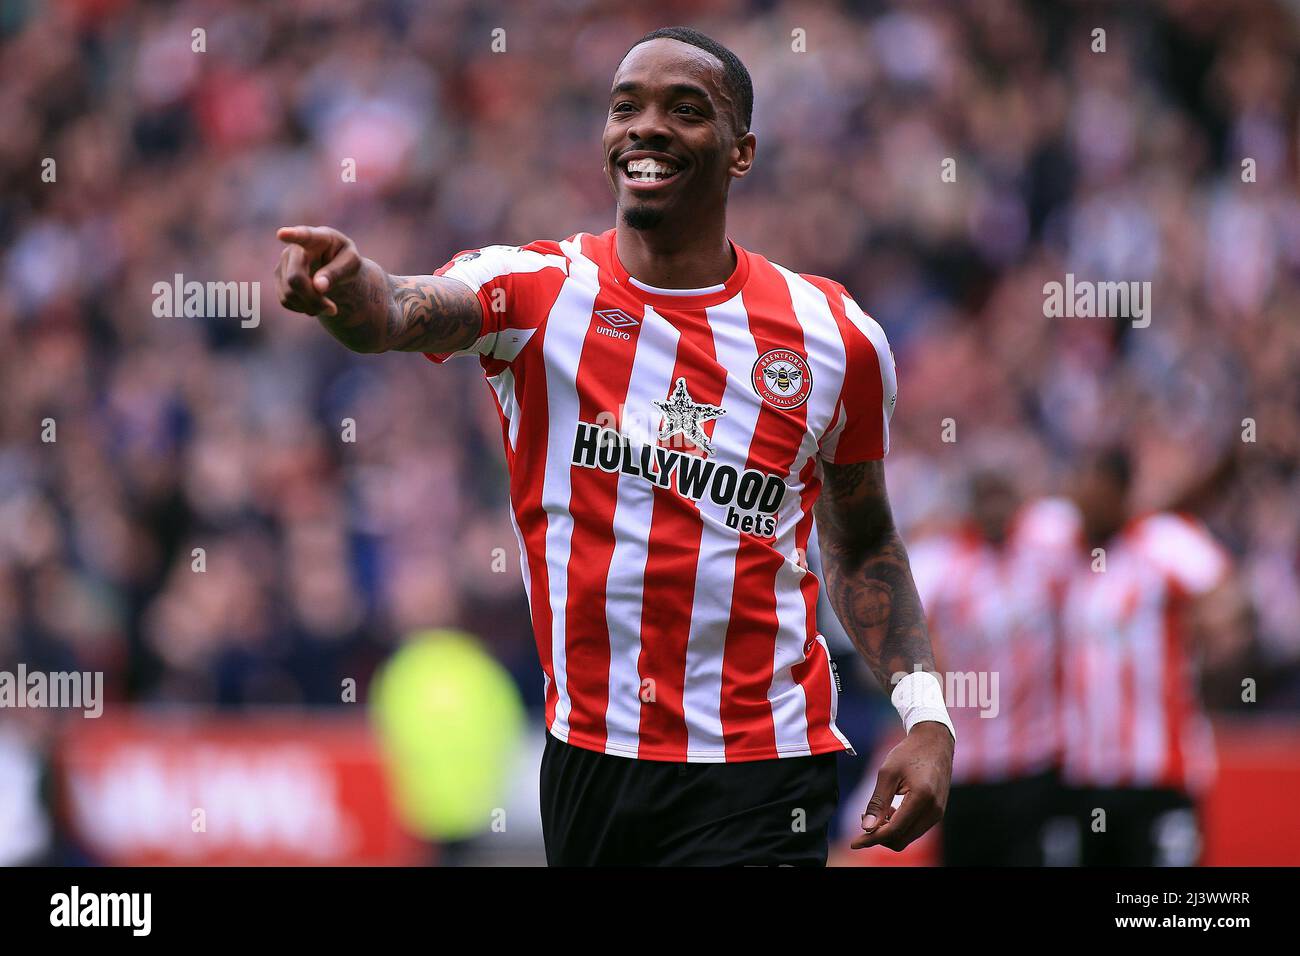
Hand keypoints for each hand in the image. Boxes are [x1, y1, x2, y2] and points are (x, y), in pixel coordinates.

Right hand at [274, 225, 361, 316]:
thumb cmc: (346, 262)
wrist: (337, 270)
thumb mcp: (352, 266)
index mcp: (319, 238)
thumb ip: (337, 272)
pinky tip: (314, 303)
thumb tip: (318, 286)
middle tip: (333, 310)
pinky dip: (302, 308)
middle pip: (295, 278)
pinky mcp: (279, 278)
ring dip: (310, 306)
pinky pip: (285, 301)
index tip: (282, 234)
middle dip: (313, 299)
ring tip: (328, 306)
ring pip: (289, 293)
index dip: (292, 235)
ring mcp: (283, 262)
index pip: (305, 236)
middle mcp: (295, 247)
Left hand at [852, 721, 952, 850]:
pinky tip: (890, 811)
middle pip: (901, 839)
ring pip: (908, 837)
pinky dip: (899, 826)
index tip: (854, 842)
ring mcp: (938, 813)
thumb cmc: (909, 753)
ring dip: (889, 831)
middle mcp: (934, 810)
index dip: (872, 839)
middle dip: (879, 836)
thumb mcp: (888, 772)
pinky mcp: (937, 812)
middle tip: (863, 818)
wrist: (934, 742)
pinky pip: (915, 829)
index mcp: (922, 797)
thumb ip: (878, 802)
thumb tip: (867, 827)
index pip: (894, 830)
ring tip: (876, 812)